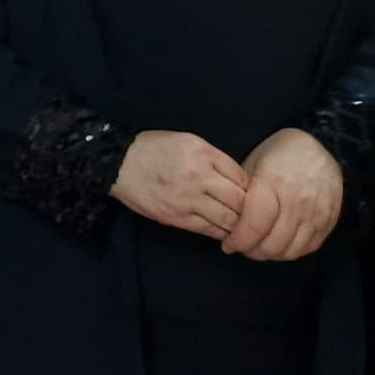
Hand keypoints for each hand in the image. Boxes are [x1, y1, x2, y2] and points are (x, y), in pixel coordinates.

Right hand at [110, 130, 247, 240]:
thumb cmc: (154, 149)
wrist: (119, 163)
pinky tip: (225, 232)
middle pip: (240, 200)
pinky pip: (209, 230)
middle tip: (255, 216)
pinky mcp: (176, 217)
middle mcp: (198, 176)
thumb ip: (214, 159)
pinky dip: (221, 232)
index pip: (243, 177)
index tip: (254, 196)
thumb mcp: (187, 142)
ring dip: (239, 226)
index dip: (253, 189)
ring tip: (244, 227)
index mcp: (203, 153)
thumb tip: (240, 183)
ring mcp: (187, 199)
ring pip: (228, 220)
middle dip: (251, 210)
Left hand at [221, 128, 342, 260]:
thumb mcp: (253, 164)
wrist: (320, 146)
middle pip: (272, 243)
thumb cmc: (278, 153)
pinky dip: (290, 252)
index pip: (254, 225)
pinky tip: (278, 245)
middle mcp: (297, 201)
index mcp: (273, 183)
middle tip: (241, 247)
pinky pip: (308, 248)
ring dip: (270, 255)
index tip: (228, 244)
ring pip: (290, 251)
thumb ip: (243, 195)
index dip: (238, 240)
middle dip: (252, 251)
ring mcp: (316, 213)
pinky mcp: (329, 221)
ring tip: (258, 248)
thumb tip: (229, 224)